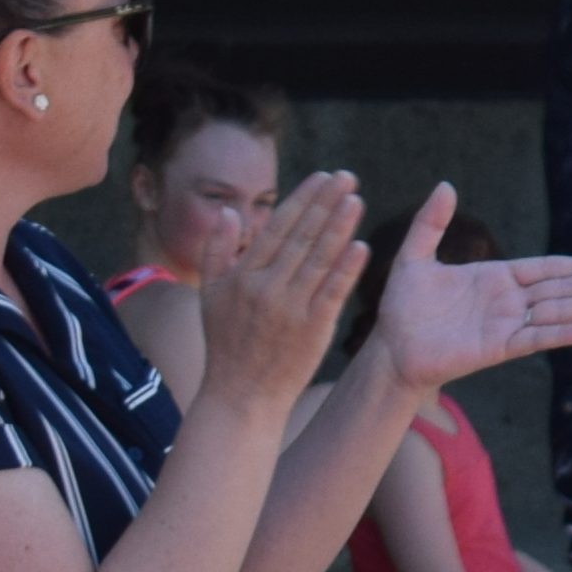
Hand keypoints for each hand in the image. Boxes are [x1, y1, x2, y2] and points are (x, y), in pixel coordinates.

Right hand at [193, 173, 368, 410]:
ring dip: (340, 227)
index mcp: (242, 275)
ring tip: (357, 199)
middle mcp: (265, 287)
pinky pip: (333, 292)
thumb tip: (231, 212)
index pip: (277, 228)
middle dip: (326, 203)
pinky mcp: (313, 328)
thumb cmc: (226, 343)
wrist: (241, 394)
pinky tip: (361, 246)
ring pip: (320, 259)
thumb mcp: (209, 295)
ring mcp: (290, 307)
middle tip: (348, 177)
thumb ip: (218, 251)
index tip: (323, 177)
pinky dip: (347, 269)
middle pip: (302, 236)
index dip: (302, 200)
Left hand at [361, 183, 571, 392]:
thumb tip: (445, 184)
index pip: (547, 269)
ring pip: (557, 312)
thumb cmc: (402, 307)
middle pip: (562, 289)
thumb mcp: (414, 258)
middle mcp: (509, 301)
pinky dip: (561, 334)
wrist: (391, 348)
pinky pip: (535, 339)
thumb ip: (431, 224)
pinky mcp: (498, 348)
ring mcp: (507, 325)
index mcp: (497, 278)